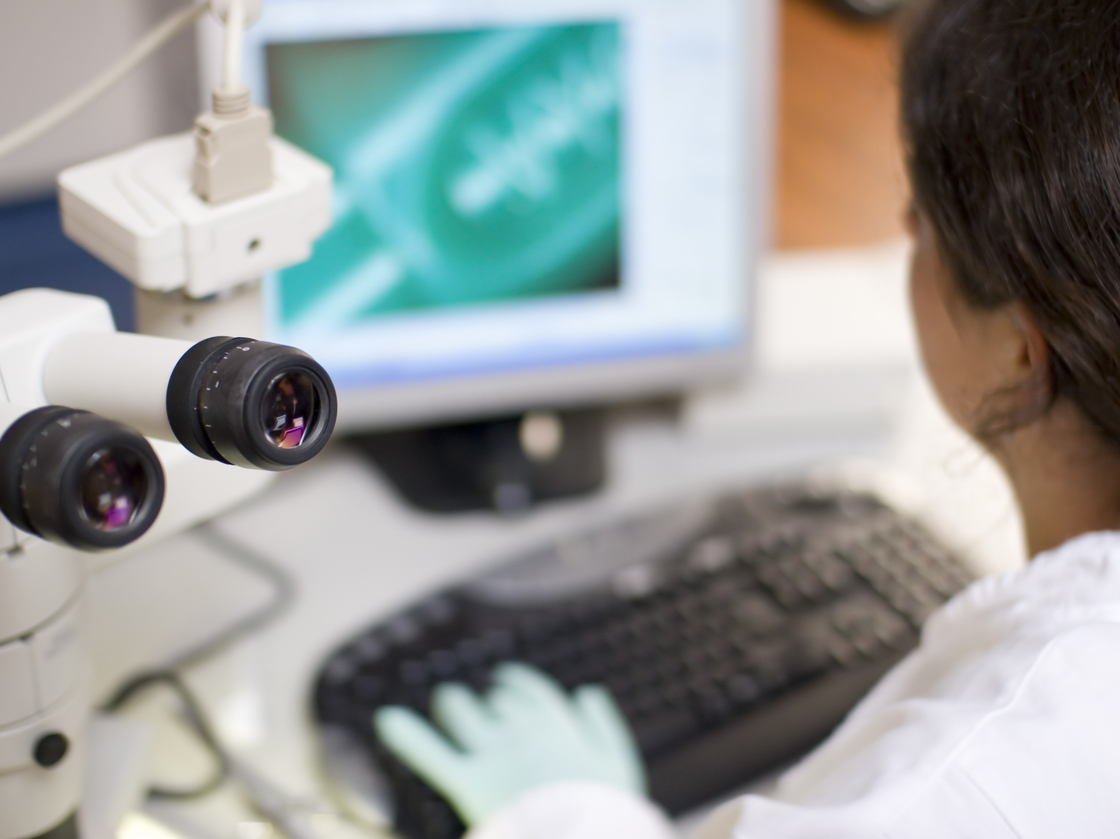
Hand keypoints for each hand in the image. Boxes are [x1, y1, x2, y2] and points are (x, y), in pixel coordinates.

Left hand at [373, 663, 645, 825]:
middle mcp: (522, 732)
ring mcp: (493, 756)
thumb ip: (603, 724)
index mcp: (559, 726)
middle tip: (478, 703)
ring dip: (451, 704)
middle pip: (495, 701)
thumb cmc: (605, 811)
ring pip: (461, 714)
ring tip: (446, 702)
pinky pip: (431, 753)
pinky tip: (386, 720)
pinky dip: (406, 735)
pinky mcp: (468, 784)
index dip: (518, 683)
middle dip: (487, 700)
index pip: (532, 691)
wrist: (582, 837)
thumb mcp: (619, 765)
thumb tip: (587, 691)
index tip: (508, 680)